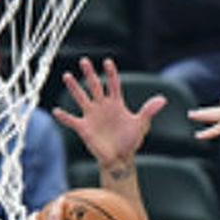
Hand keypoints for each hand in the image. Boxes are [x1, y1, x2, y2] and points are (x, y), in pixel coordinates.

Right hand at [52, 57, 166, 173]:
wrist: (120, 158)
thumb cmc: (131, 140)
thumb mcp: (141, 124)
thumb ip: (148, 111)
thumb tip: (162, 99)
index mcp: (116, 104)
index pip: (113, 85)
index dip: (111, 74)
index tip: (108, 61)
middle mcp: (102, 106)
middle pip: (95, 86)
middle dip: (90, 74)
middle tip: (85, 60)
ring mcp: (91, 116)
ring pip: (81, 98)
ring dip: (74, 88)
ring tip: (67, 76)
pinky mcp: (84, 128)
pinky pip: (71, 120)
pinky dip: (64, 116)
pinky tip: (56, 111)